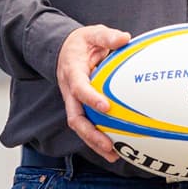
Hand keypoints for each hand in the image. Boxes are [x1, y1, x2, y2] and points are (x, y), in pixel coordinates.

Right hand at [57, 24, 131, 161]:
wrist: (63, 49)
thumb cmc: (82, 43)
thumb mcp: (92, 33)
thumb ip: (107, 36)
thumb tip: (124, 38)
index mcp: (72, 72)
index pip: (78, 88)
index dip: (90, 98)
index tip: (106, 107)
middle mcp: (69, 90)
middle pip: (75, 117)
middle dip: (90, 133)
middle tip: (108, 144)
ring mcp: (73, 102)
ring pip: (80, 126)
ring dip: (94, 142)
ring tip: (113, 155)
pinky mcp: (79, 108)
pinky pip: (87, 125)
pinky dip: (98, 139)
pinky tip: (115, 149)